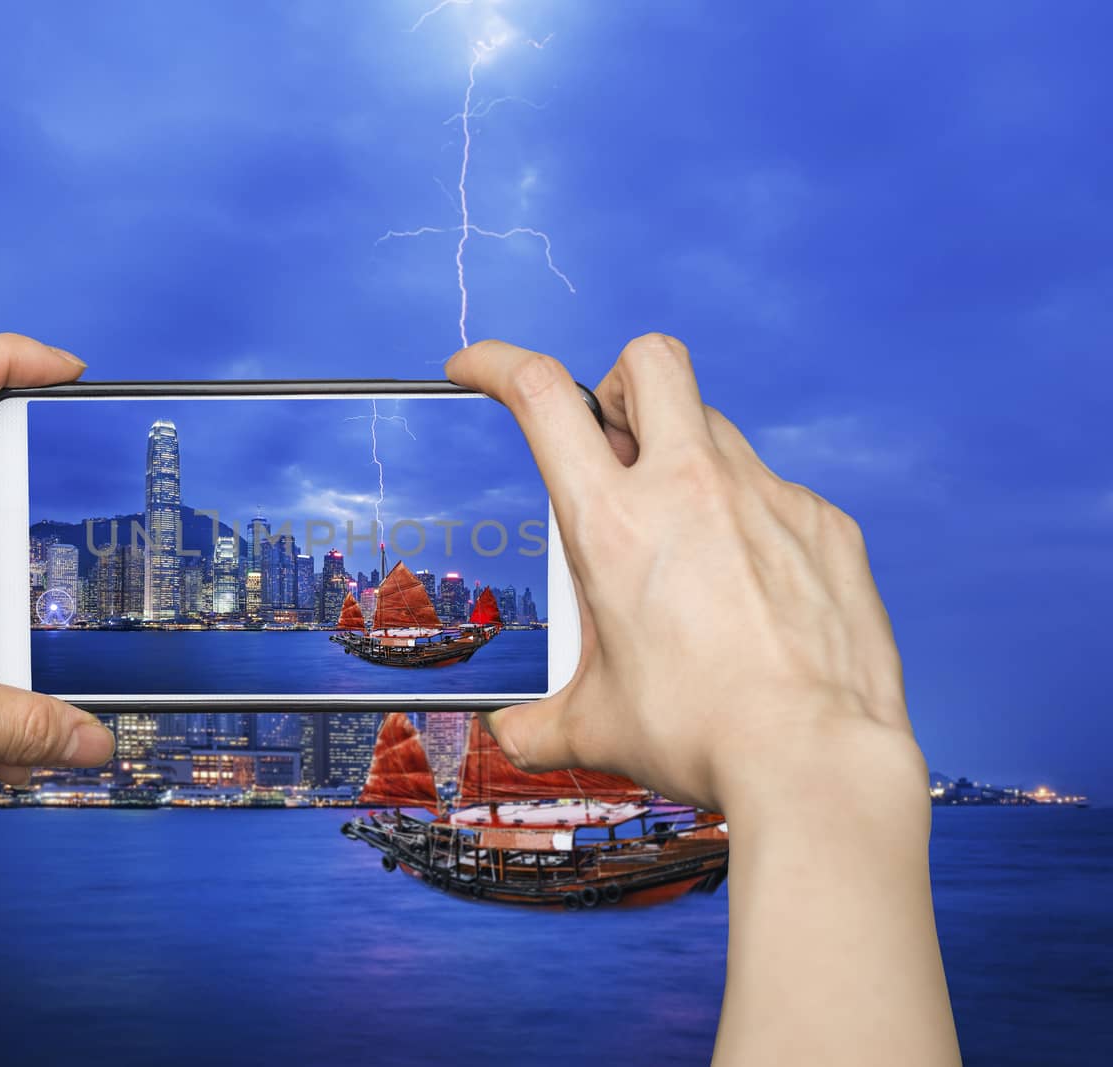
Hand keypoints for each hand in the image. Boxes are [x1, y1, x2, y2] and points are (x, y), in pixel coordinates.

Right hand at [450, 336, 957, 1064]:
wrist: (815, 763)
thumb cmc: (701, 736)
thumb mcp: (594, 728)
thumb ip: (539, 723)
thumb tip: (513, 735)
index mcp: (613, 524)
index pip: (542, 396)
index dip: (498, 363)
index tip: (477, 369)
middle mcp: (689, 488)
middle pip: (650, 361)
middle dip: (617, 383)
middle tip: (613, 444)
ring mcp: (767, 498)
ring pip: (716, 427)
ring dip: (685, 459)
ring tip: (684, 544)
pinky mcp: (825, 526)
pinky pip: (777, 494)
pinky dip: (750, 522)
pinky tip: (751, 591)